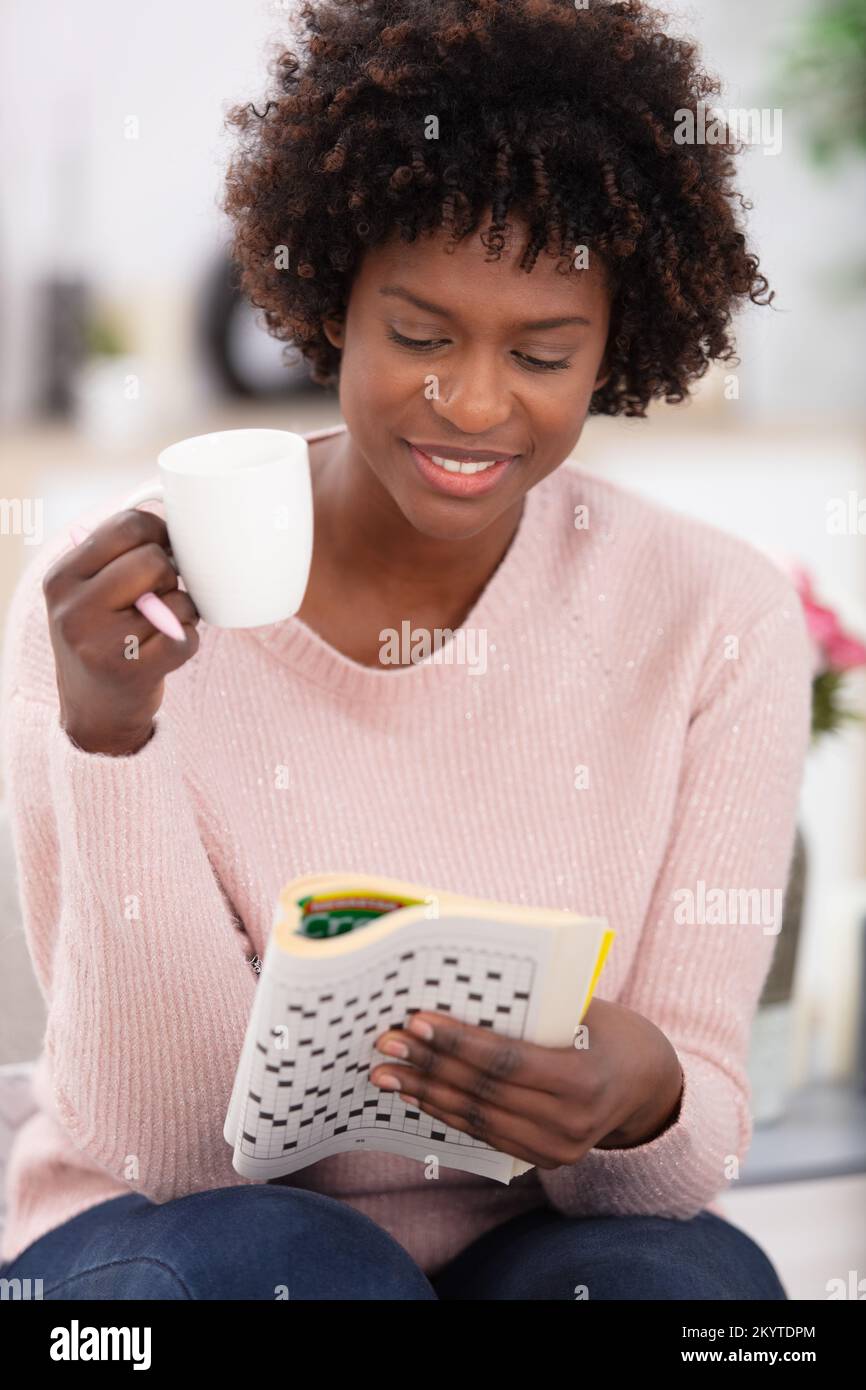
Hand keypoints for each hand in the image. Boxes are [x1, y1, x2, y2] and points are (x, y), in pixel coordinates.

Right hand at [43, 509, 200, 754]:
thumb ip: (117, 556)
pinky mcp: (132, 672)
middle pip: (153, 559)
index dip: (159, 532)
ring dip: (182, 609)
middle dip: (169, 574)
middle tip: (159, 594)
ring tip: (159, 626)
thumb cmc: (102, 638)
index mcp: (62, 577)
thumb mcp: (87, 593)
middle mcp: (74, 608)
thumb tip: (177, 521)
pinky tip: (166, 649)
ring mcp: (101, 643)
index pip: (126, 526)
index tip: (164, 548)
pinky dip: (188, 639)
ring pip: (176, 598)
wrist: (93, 710)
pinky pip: (186, 635)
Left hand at [370, 997, 684, 1167]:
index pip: (506, 1063)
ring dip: (426, 1093)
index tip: (417, 1021)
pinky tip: (417, 1093)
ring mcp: (557, 1149)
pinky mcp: (545, 1159)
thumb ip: (532, 1008)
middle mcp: (570, 1124)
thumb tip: (459, 988)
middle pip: (484, 1093)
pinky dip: (447, 1112)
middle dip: (429, 1066)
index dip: (457, 1044)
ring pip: (477, 1118)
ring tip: (386, 1072)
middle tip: (386, 1043)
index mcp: (583, 1080)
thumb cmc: (610, 1031)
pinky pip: (486, 1134)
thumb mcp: (584, 1010)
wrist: (648, 1084)